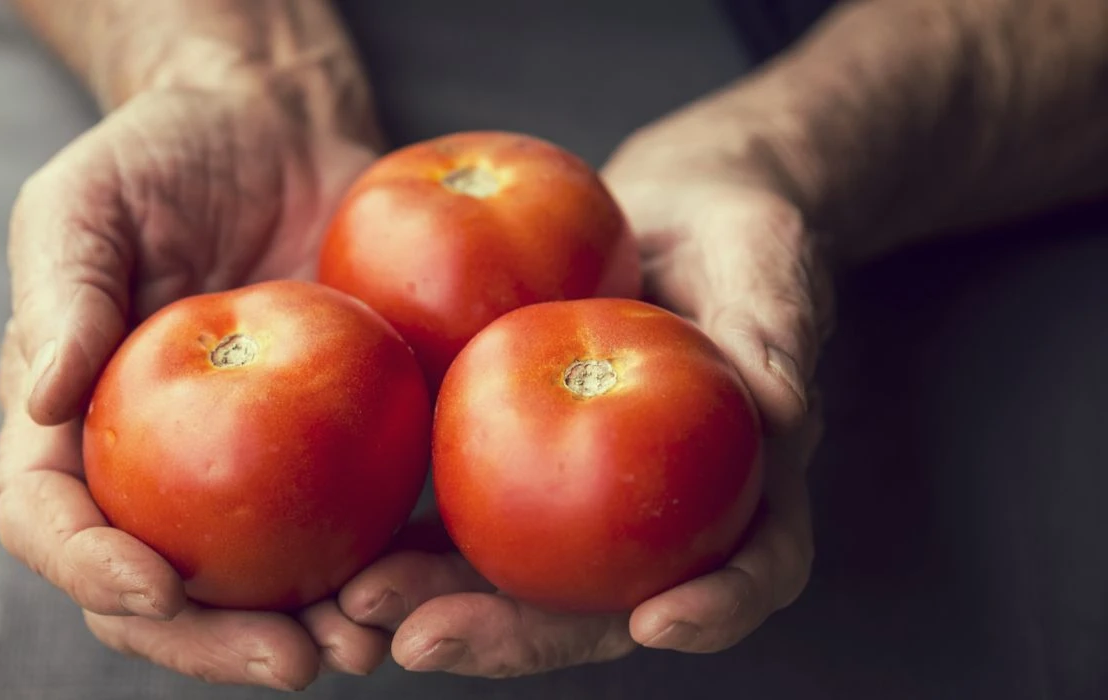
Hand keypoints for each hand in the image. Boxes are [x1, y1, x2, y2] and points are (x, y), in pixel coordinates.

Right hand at [0, 85, 384, 690]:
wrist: (272, 125)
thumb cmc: (159, 154)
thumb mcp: (84, 200)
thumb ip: (60, 292)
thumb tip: (45, 396)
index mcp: (69, 422)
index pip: (50, 518)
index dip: (90, 569)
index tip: (154, 587)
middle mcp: (151, 467)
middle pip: (157, 591)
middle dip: (213, 642)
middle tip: (290, 660)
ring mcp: (241, 468)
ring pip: (258, 584)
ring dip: (306, 631)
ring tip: (366, 649)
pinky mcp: (327, 448)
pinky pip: (349, 523)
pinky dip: (381, 567)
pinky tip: (423, 586)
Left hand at [337, 107, 832, 676]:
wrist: (658, 212)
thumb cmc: (734, 229)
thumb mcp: (763, 253)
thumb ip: (774, 319)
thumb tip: (782, 402)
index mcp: (749, 485)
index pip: (756, 563)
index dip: (718, 605)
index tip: (657, 623)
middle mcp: (661, 519)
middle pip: (603, 605)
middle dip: (516, 634)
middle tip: (426, 639)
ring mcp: (582, 507)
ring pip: (516, 582)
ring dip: (436, 604)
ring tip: (355, 605)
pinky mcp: (514, 469)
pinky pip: (461, 514)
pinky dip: (404, 539)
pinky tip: (342, 543)